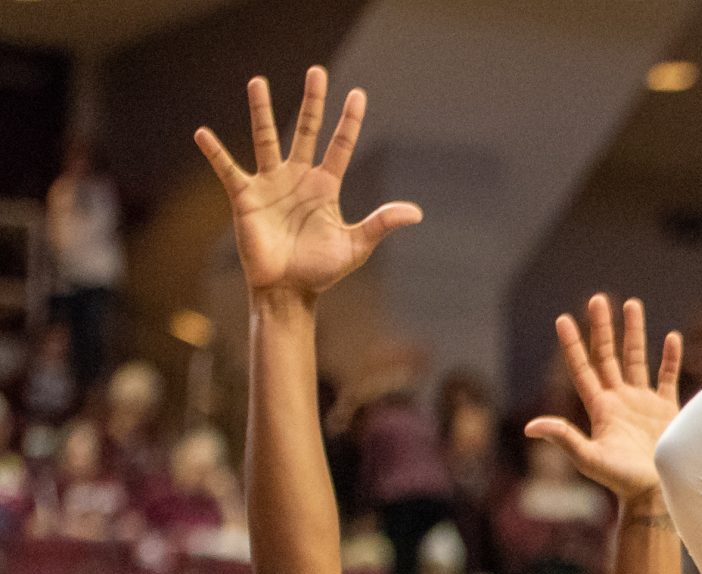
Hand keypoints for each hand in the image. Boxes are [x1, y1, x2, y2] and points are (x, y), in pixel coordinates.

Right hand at [194, 67, 419, 300]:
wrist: (288, 291)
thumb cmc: (321, 270)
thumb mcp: (356, 245)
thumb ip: (381, 224)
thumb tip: (416, 213)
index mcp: (325, 186)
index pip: (340, 146)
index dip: (349, 121)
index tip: (357, 94)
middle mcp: (297, 178)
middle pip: (305, 130)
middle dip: (312, 103)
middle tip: (317, 72)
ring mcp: (270, 184)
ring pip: (265, 139)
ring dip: (261, 111)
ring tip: (258, 81)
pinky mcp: (245, 197)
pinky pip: (228, 170)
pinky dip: (215, 154)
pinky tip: (203, 134)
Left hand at [524, 296, 682, 501]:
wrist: (658, 495)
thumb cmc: (623, 481)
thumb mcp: (590, 459)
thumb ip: (565, 438)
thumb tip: (531, 426)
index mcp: (601, 409)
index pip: (583, 369)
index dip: (573, 345)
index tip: (564, 319)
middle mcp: (620, 401)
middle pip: (608, 356)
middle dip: (602, 328)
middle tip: (597, 299)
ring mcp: (644, 403)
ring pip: (637, 360)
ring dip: (634, 333)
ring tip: (631, 304)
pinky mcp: (668, 410)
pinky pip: (669, 378)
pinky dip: (671, 358)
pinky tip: (671, 337)